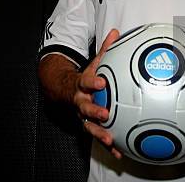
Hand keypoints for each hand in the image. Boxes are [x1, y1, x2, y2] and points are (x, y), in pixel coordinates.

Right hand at [74, 28, 121, 158]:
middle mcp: (80, 101)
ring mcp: (83, 115)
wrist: (65, 90)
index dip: (92, 82)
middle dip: (94, 111)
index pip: (86, 81)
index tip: (100, 81)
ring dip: (99, 133)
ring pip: (89, 126)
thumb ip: (106, 49)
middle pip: (85, 108)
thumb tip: (115, 31)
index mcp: (82, 84)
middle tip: (105, 114)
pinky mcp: (89, 125)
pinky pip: (98, 136)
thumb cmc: (85, 76)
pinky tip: (119, 152)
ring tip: (110, 139)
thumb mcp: (94, 62)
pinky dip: (108, 146)